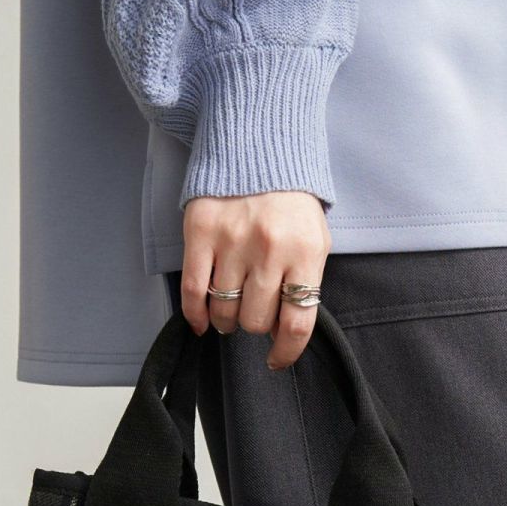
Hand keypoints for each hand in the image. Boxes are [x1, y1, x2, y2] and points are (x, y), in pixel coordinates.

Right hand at [180, 192, 331, 369]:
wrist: (260, 145)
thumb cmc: (291, 202)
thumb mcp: (314, 241)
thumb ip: (304, 285)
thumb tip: (282, 333)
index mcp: (304, 253)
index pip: (298, 323)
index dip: (286, 352)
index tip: (276, 360)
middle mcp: (269, 249)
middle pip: (257, 321)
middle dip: (255, 325)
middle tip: (253, 312)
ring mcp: (232, 241)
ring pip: (224, 311)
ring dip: (226, 320)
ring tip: (230, 309)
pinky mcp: (200, 233)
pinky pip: (192, 292)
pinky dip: (196, 315)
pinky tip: (202, 322)